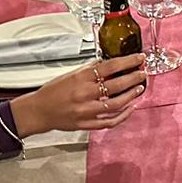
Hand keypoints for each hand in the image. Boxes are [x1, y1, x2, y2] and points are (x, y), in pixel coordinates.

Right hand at [10, 54, 147, 136]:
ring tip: (139, 88)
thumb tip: (108, 63)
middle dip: (133, 78)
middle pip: (115, 85)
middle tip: (142, 73)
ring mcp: (86, 111)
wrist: (38, 111)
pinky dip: (122, 116)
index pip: (110, 67)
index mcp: (80, 78)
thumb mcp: (70, 74)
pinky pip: (109, 121)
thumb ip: (90, 70)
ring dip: (131, 96)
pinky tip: (130, 108)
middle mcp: (84, 94)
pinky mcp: (86, 124)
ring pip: (115, 104)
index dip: (128, 61)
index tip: (139, 58)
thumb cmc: (52, 92)